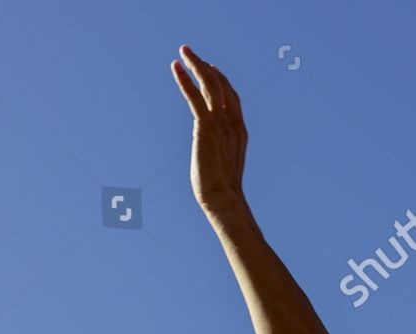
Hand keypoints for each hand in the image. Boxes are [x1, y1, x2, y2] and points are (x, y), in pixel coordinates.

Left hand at [170, 44, 247, 215]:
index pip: (231, 96)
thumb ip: (219, 151)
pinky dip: (185, 81)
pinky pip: (195, 98)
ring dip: (196, 64)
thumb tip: (210, 151)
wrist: (223, 200)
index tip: (210, 66)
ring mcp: (221, 124)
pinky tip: (176, 69)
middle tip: (189, 52)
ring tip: (183, 51)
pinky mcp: (206, 128)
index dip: (220, 79)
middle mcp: (232, 122)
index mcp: (239, 130)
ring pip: (210, 85)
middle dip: (205, 65)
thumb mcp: (222, 164)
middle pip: (221, 84)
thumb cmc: (221, 191)